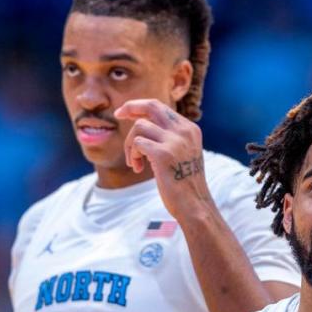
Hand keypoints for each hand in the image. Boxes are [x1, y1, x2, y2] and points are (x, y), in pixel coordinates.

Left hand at [115, 99, 212, 216]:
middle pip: (151, 106)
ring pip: (140, 127)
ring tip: (134, 162)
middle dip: (131, 107)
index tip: (126, 112)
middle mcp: (184, 131)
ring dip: (130, 144)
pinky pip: (137, 143)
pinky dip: (132, 155)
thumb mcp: (184, 153)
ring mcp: (175, 141)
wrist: (194, 205)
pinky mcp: (163, 153)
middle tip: (117, 115)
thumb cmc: (185, 183)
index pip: (161, 107)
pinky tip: (137, 168)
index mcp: (190, 129)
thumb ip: (170, 136)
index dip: (140, 106)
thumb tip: (142, 121)